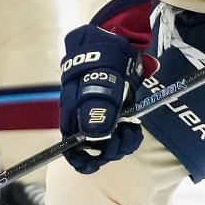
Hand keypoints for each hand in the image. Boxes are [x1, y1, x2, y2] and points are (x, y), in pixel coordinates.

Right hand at [58, 24, 150, 173]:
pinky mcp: (115, 114)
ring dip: (121, 144)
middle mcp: (84, 116)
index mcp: (73, 110)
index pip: (70, 145)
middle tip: (125, 138)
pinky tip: (134, 131)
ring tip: (132, 133)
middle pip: (91, 148)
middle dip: (109, 150)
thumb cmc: (106, 57)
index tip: (95, 164)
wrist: (120, 39)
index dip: (81, 159)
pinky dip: (128, 137)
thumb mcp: (104, 79)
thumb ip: (98, 106)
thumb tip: (95, 135)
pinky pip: (120, 134)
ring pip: (108, 143)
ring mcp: (100, 115)